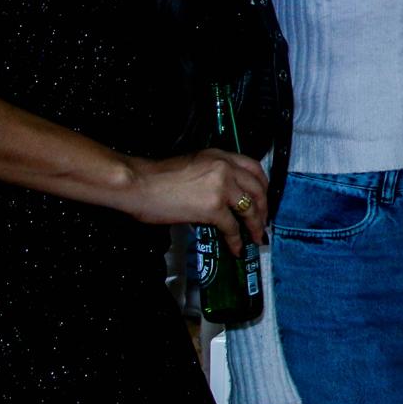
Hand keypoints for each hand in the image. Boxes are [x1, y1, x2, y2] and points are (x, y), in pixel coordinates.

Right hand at [125, 149, 268, 255]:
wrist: (138, 184)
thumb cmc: (157, 177)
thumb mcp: (193, 164)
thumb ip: (213, 174)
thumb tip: (223, 197)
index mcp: (220, 155)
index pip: (254, 168)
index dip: (263, 186)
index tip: (263, 198)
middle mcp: (226, 168)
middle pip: (257, 189)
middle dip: (264, 208)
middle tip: (262, 221)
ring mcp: (222, 187)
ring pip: (250, 209)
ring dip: (255, 226)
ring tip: (255, 238)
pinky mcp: (213, 207)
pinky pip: (232, 227)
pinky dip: (236, 240)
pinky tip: (236, 248)